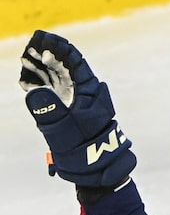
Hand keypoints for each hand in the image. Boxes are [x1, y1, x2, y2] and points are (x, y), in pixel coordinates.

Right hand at [19, 30, 134, 186]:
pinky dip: (41, 84)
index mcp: (92, 94)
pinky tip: (28, 80)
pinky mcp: (68, 114)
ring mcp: (77, 104)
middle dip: (47, 55)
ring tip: (25, 58)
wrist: (98, 176)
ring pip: (58, 79)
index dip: (60, 48)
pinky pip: (54, 93)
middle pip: (65, 67)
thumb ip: (50, 113)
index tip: (43, 38)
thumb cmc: (88, 155)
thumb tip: (35, 92)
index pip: (76, 62)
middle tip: (30, 46)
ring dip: (41, 68)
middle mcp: (86, 95)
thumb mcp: (67, 134)